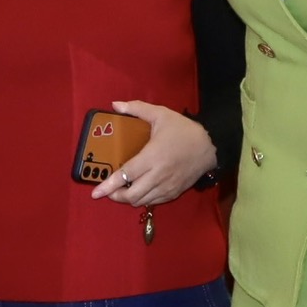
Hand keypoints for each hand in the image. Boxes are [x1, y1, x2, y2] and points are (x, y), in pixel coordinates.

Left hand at [91, 102, 216, 205]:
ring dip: (128, 199)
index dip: (109, 185)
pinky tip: (139, 191)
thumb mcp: (161, 114)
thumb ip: (137, 109)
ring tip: (121, 191)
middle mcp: (158, 175)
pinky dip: (143, 199)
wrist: (210, 145)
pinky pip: (154, 202)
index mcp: (152, 156)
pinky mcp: (174, 192)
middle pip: (132, 195)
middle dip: (116, 196)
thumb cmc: (183, 129)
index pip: (126, 175)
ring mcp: (167, 186)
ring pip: (142, 201)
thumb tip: (115, 104)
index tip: (95, 192)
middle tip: (109, 190)